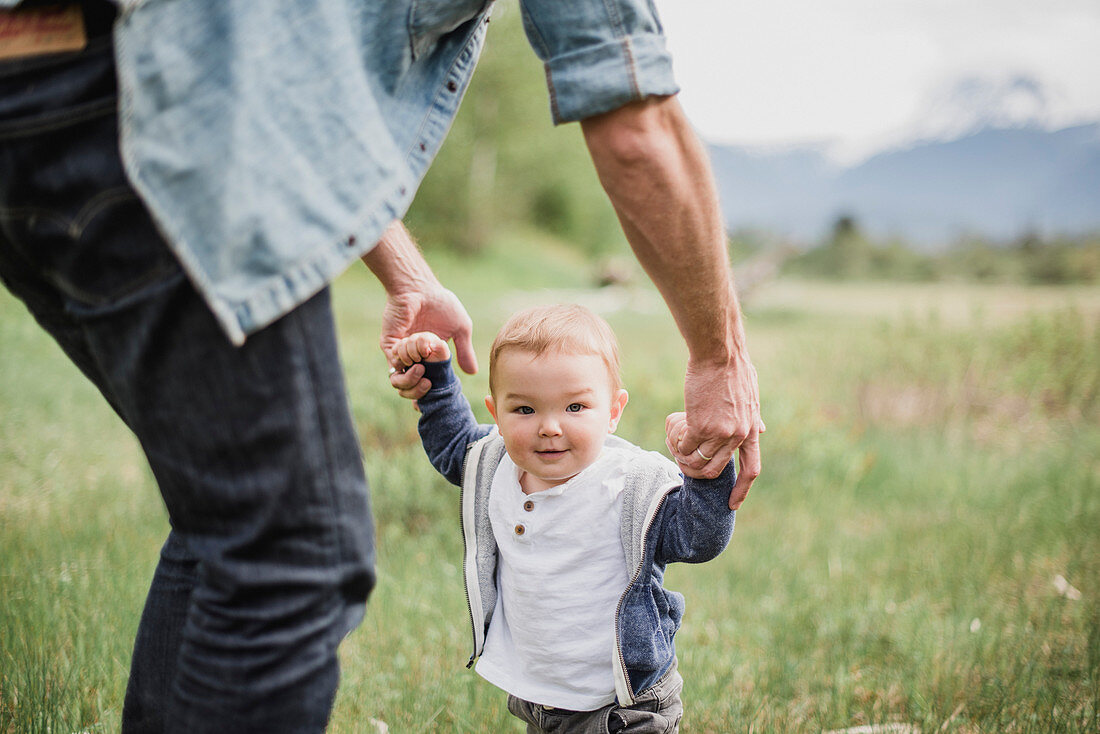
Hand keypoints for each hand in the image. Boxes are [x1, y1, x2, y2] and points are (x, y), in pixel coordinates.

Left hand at [380, 285, 476, 400]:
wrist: (421, 289)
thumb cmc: (442, 305)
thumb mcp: (461, 329)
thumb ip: (465, 352)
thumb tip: (472, 373)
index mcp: (430, 358)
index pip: (426, 383)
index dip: (429, 395)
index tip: (436, 401)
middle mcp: (414, 358)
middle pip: (410, 388)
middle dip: (418, 392)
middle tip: (428, 385)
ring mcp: (400, 353)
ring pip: (398, 380)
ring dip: (411, 377)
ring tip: (421, 368)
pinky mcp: (389, 345)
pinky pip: (394, 363)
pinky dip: (405, 361)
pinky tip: (416, 351)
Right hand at [666, 357, 763, 509]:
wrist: (720, 354)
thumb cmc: (734, 368)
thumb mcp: (752, 397)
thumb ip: (753, 417)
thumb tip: (761, 430)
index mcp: (751, 429)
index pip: (751, 469)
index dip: (742, 489)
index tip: (732, 504)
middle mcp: (737, 435)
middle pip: (717, 470)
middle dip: (699, 472)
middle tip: (686, 464)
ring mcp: (719, 432)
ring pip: (697, 460)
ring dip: (684, 457)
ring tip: (678, 445)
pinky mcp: (699, 425)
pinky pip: (684, 446)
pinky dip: (676, 444)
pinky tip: (675, 434)